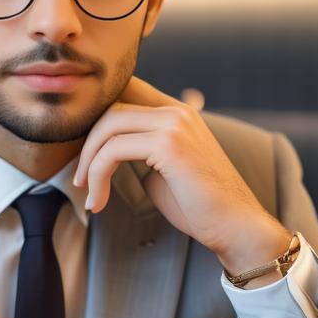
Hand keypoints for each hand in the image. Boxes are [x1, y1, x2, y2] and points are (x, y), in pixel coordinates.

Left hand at [74, 76, 289, 273]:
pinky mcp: (169, 144)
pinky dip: (97, 175)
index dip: (97, 115)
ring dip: (89, 162)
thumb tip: (103, 148)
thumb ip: (138, 150)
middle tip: (81, 178)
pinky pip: (113, 150)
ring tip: (88, 192)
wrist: (236, 228)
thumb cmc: (199, 205)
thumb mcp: (162, 168)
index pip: (126, 90)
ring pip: (108, 126)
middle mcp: (177, 110)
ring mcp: (175, 124)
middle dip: (88, 143)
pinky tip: (98, 201)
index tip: (84, 152)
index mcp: (177, 112)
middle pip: (111, 106)